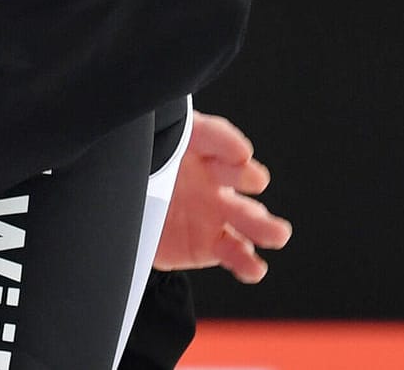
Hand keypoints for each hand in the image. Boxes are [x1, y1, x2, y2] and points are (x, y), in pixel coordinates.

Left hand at [153, 112, 290, 282]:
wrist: (127, 218)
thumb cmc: (142, 176)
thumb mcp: (144, 152)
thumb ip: (157, 145)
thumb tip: (166, 138)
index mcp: (195, 146)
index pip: (210, 136)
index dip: (224, 142)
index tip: (237, 152)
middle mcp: (212, 178)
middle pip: (238, 175)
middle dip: (248, 176)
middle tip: (255, 179)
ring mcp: (215, 212)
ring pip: (247, 217)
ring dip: (264, 225)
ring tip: (276, 233)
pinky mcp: (212, 245)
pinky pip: (235, 254)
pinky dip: (246, 263)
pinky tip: (254, 268)